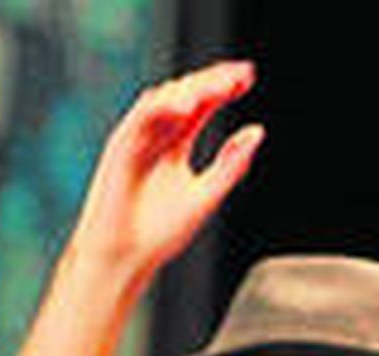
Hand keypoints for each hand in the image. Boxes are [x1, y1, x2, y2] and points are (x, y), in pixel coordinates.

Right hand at [70, 60, 263, 276]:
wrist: (125, 257)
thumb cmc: (159, 233)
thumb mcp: (207, 195)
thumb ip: (231, 165)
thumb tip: (257, 132)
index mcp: (176, 148)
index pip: (201, 108)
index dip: (223, 90)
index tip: (248, 80)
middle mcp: (156, 138)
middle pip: (185, 96)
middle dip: (212, 82)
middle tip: (240, 75)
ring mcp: (138, 140)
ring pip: (163, 100)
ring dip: (191, 89)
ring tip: (220, 87)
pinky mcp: (121, 147)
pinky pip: (141, 118)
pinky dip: (162, 107)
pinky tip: (187, 106)